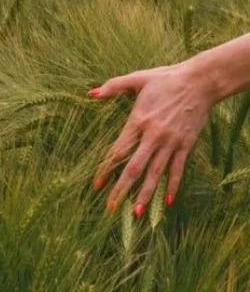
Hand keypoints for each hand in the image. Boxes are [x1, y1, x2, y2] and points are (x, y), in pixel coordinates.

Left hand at [90, 60, 216, 214]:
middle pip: (135, 168)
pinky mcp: (186, 145)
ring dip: (145, 194)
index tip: (97, 185)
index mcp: (137, 121)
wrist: (199, 82)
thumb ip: (113, 87)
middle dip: (122, 189)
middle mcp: (153, 136)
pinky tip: (166, 202)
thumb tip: (91, 93)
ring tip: (135, 213)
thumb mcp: (136, 79)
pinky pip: (178, 169)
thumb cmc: (165, 80)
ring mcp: (171, 142)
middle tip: (111, 208)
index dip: (106, 169)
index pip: (118, 151)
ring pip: (156, 173)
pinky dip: (172, 186)